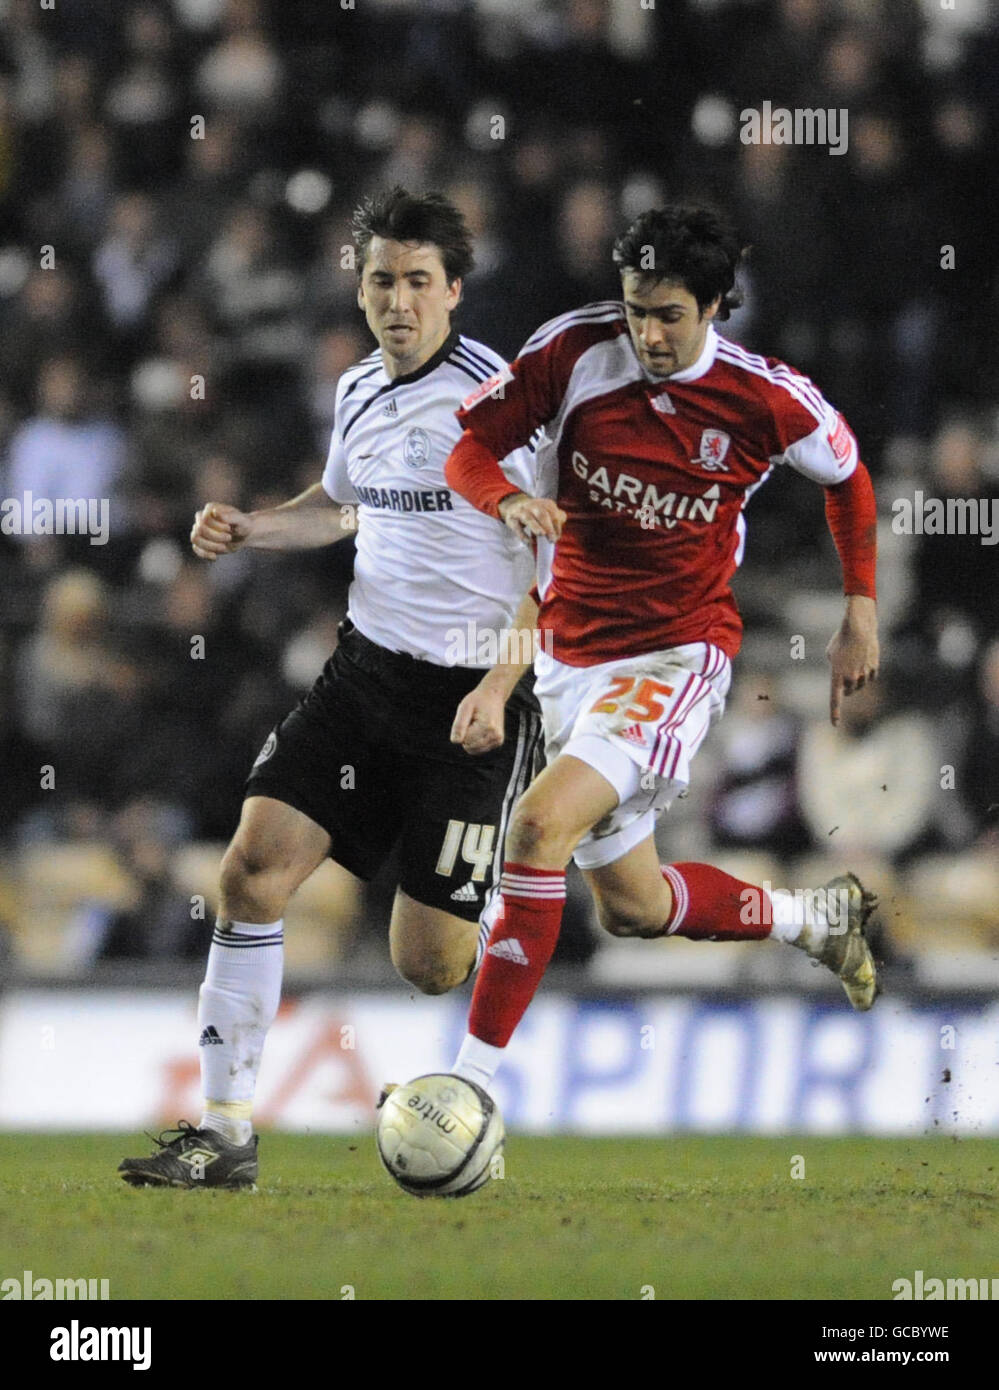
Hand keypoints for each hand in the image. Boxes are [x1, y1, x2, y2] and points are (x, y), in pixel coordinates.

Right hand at [191, 502, 253, 559]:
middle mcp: (202, 518)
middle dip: (215, 537)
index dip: (217, 526)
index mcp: (210, 509)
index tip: (229, 529)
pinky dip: (204, 554)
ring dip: (209, 546)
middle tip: (229, 538)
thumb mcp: (241, 520)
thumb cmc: (243, 525)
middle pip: (199, 530)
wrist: (245, 535)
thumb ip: (230, 516)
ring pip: (195, 538)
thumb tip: (215, 512)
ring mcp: (200, 530)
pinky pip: (196, 548)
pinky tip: (215, 557)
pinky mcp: (201, 541)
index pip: (205, 519)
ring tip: (224, 547)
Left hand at [450, 684, 506, 754]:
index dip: (462, 729)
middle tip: (473, 721)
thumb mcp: (464, 707)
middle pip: (469, 746)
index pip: (464, 740)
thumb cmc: (477, 700)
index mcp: (488, 727)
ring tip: (476, 724)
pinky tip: (480, 729)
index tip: (469, 718)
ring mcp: (498, 740)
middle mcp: (495, 736)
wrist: (493, 696)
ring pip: (473, 750)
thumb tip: (455, 741)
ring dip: (470, 739)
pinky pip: (478, 749)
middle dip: (466, 735)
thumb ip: (459, 725)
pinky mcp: (498, 742)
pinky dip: (475, 741)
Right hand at [498, 492, 565, 543]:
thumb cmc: (535, 513)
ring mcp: (521, 511)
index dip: (557, 526)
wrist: (514, 505)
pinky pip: (517, 527)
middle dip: (548, 527)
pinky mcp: (512, 518)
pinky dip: (523, 535)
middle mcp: (533, 505)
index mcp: (545, 504)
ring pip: (528, 518)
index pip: (554, 514)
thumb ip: (556, 520)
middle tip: (552, 539)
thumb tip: (557, 536)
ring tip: (541, 535)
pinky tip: (528, 542)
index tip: (557, 537)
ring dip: (535, 527)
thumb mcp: (547, 512)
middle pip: (542, 514)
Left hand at [826, 595, 878, 725]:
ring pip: (860, 686)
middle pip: (849, 692)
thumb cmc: (841, 640)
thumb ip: (835, 669)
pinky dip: (866, 673)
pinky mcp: (874, 670)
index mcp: (837, 675)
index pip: (835, 699)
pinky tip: (863, 661)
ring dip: (856, 679)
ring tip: (854, 662)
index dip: (835, 713)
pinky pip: (869, 678)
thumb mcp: (831, 655)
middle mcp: (851, 678)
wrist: (859, 629)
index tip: (835, 725)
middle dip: (847, 687)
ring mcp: (863, 675)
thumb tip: (845, 679)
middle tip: (845, 674)